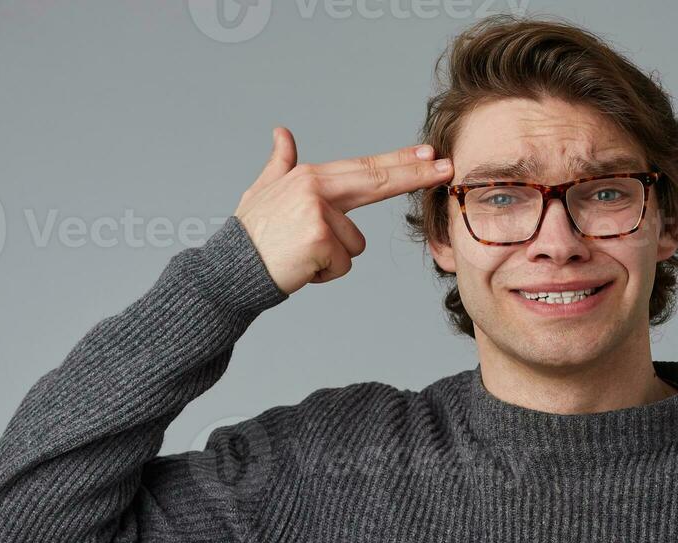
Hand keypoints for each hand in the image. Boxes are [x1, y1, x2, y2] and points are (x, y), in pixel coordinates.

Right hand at [234, 126, 453, 293]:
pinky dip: (324, 274)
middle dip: (415, 176)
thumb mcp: (263, 191)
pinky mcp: (319, 240)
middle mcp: (315, 188)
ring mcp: (318, 213)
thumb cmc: (251, 234)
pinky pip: (343, 265)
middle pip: (377, 182)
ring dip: (334, 258)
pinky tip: (301, 266)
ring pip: (356, 245)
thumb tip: (282, 134)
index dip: (400, 162)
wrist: (230, 268)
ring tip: (302, 255)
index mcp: (309, 176)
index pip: (365, 168)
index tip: (429, 155)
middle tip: (448, 168)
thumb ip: (280, 163)